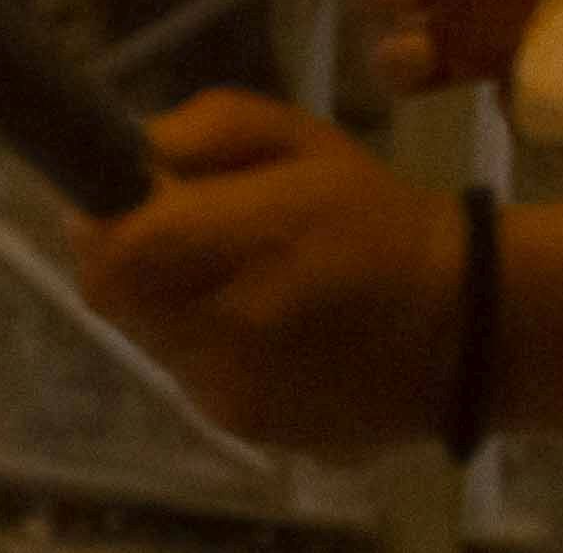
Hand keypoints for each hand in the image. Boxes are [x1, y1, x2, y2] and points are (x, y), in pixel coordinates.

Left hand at [65, 90, 468, 456]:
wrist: (462, 325)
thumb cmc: (371, 214)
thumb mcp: (298, 137)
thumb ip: (205, 131)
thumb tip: (132, 155)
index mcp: (249, 243)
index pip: (116, 255)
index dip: (100, 225)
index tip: (115, 202)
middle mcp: (231, 330)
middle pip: (120, 299)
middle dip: (133, 262)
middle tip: (181, 238)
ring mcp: (238, 393)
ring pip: (152, 341)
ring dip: (169, 307)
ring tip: (233, 283)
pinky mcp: (251, 431)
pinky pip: (191, 380)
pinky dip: (205, 349)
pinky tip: (260, 330)